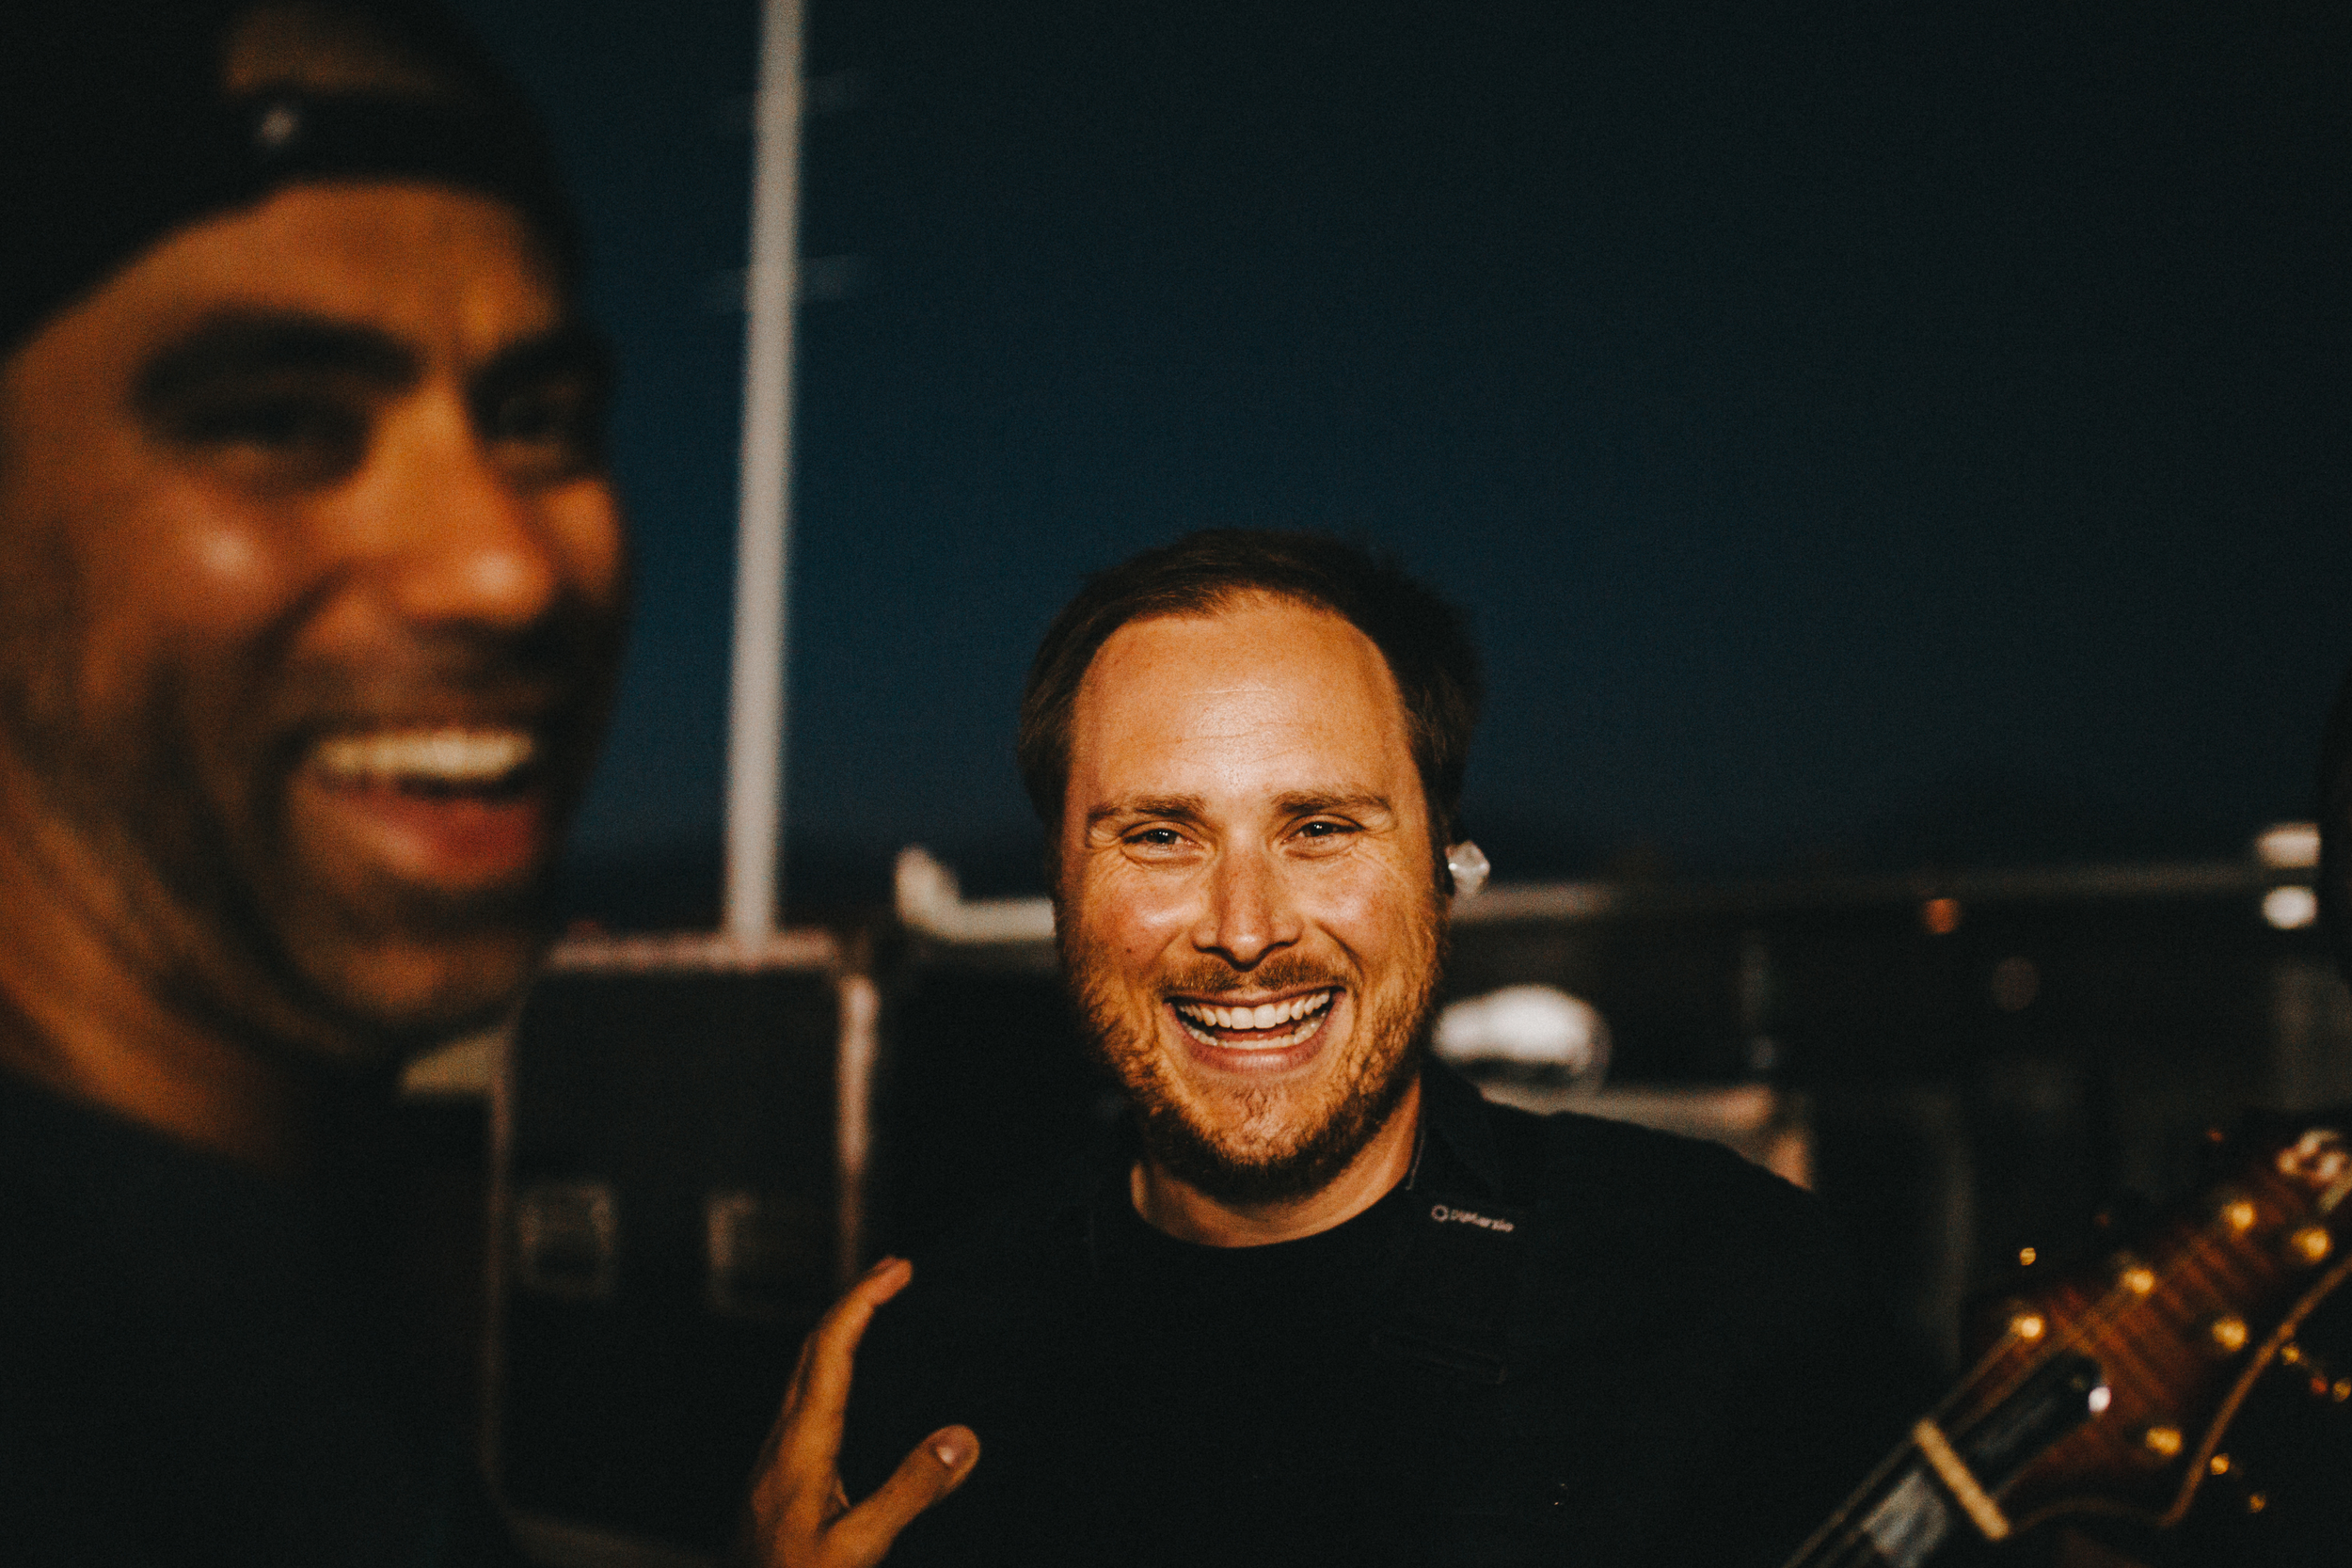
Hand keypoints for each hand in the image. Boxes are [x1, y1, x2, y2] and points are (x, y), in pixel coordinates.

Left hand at [736, 1257, 979, 1566]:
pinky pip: (804, 1398)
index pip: (831, 1348)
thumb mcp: (859, 1547)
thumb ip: (911, 1490)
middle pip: (812, 1346)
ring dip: (840, 1329)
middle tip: (895, 1270)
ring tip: (875, 1310)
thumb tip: (963, 1437)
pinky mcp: (778, 1476)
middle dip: (854, 1298)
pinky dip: (832, 1365)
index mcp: (802, 1443)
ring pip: (804, 1370)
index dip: (864, 1299)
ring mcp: (776, 1457)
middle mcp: (784, 1439)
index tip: (900, 1269)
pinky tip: (849, 1384)